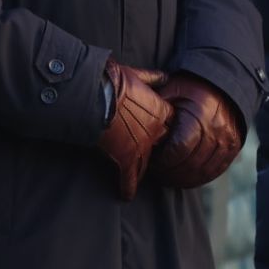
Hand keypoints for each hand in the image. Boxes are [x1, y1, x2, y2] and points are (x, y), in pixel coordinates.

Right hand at [96, 59, 173, 200]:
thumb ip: (152, 77)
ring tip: (138, 174)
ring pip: (148, 164)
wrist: (96, 94)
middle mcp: (155, 131)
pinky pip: (130, 179)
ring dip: (143, 169)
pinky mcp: (126, 159)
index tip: (161, 131)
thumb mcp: (135, 73)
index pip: (172, 123)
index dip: (166, 127)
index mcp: (160, 109)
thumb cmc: (112, 80)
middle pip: (163, 145)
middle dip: (158, 150)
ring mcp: (142, 147)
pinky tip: (125, 195)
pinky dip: (128, 188)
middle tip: (151, 154)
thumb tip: (165, 76)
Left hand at [148, 72, 244, 188]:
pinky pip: (215, 171)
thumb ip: (157, 110)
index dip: (163, 160)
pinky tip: (184, 178)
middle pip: (190, 163)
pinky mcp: (234, 148)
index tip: (151, 161)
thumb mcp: (170, 91)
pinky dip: (198, 179)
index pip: (179, 149)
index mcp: (198, 114)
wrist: (220, 84)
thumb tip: (139, 130)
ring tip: (167, 178)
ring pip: (203, 171)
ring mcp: (228, 140)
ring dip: (182, 179)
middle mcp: (216, 129)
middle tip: (156, 174)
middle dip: (170, 173)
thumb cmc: (188, 88)